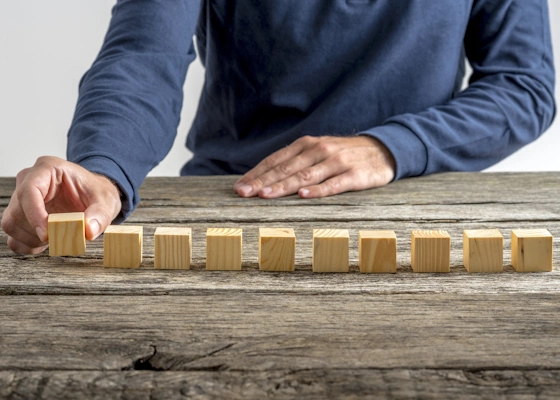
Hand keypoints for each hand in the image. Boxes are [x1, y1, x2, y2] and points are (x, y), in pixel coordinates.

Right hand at [1, 156, 121, 253]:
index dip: (34, 214)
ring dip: (31, 239)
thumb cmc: (96, 193)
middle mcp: (29, 179)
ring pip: (11, 223)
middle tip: (59, 238)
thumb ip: (100, 215)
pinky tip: (45, 243)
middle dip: (35, 230)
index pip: (29, 191)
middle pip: (17, 210)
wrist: (94, 196)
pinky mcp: (20, 213)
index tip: (46, 234)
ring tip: (56, 239)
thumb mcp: (106, 201)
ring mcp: (21, 197)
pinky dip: (26, 244)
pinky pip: (12, 234)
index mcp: (48, 168)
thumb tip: (88, 231)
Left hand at [234, 135, 395, 198]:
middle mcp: (319, 150)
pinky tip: (304, 195)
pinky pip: (334, 184)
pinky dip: (318, 190)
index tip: (239, 187)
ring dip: (284, 186)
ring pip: (305, 176)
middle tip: (243, 193)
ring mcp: (337, 162)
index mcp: (306, 145)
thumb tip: (265, 179)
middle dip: (263, 182)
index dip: (257, 173)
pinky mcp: (354, 175)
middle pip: (286, 168)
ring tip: (266, 195)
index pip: (276, 160)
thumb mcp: (318, 152)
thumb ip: (295, 162)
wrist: (382, 150)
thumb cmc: (342, 156)